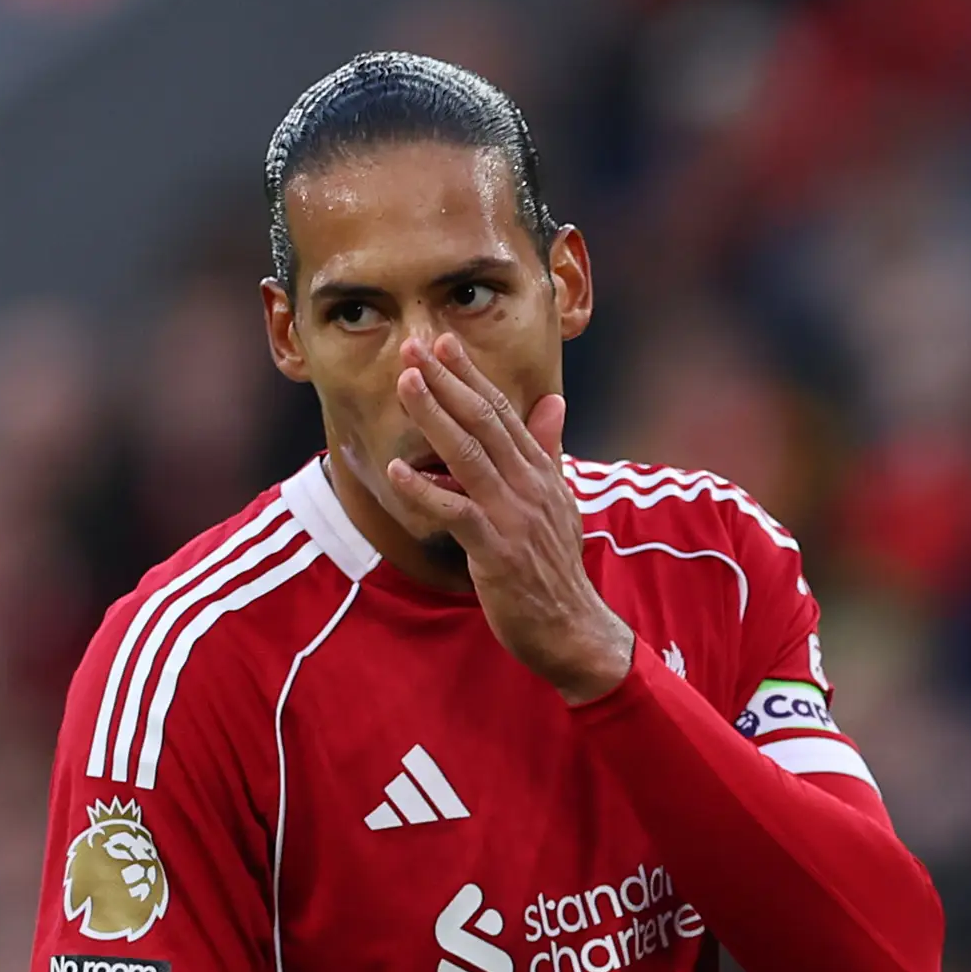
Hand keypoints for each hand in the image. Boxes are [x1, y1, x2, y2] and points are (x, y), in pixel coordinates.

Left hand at [378, 333, 632, 701]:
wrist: (572, 628)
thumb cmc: (554, 567)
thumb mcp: (558, 501)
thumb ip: (548, 450)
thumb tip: (554, 402)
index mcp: (541, 473)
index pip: (504, 414)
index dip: (473, 376)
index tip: (444, 343)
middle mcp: (530, 487)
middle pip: (485, 424)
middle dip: (449, 382)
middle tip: (417, 348)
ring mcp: (514, 518)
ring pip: (469, 457)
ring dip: (434, 418)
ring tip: (406, 385)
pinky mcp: (497, 551)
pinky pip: (457, 513)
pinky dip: (426, 491)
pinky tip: (398, 471)